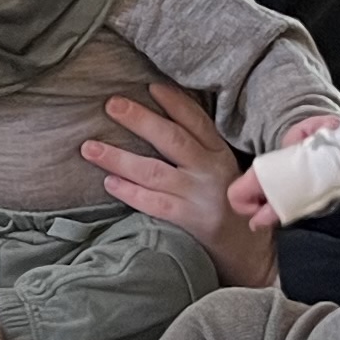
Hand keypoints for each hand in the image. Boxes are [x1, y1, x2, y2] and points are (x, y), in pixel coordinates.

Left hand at [75, 82, 267, 287]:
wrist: (248, 252)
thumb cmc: (228, 206)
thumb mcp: (222, 171)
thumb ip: (199, 149)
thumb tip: (157, 122)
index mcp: (220, 154)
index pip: (196, 121)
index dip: (174, 102)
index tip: (150, 87)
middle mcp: (211, 171)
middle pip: (172, 139)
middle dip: (140, 120)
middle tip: (111, 105)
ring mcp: (199, 196)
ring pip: (154, 171)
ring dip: (119, 158)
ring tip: (90, 147)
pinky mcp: (190, 220)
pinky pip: (154, 203)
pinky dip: (130, 192)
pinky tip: (109, 182)